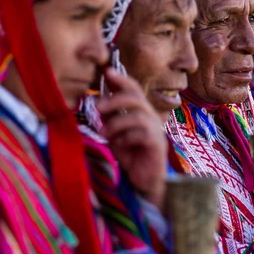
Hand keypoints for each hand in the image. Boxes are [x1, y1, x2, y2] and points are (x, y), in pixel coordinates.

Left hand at [96, 68, 166, 210]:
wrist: (143, 183)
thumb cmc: (129, 156)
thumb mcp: (115, 134)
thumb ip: (109, 118)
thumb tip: (96, 100)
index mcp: (140, 112)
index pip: (133, 89)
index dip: (121, 79)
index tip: (107, 71)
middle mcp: (150, 118)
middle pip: (136, 98)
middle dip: (115, 99)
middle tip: (98, 108)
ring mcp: (156, 131)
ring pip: (139, 115)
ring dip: (117, 122)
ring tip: (104, 133)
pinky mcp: (158, 145)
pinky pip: (143, 134)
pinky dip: (127, 137)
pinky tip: (119, 146)